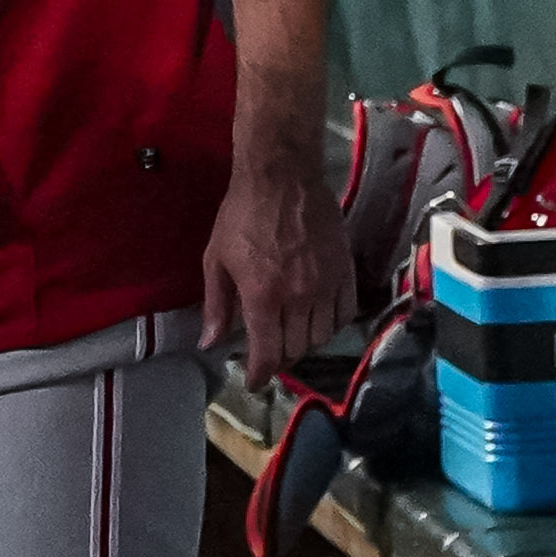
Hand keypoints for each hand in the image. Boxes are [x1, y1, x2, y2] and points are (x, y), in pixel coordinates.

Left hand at [203, 138, 349, 387]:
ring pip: (322, 336)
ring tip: (291, 336)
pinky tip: (318, 320)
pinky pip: (345, 313)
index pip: (268, 353)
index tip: (254, 381)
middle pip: (296, 348)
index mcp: (263, 296)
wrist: (282, 175)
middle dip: (279, 358)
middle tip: (268, 353)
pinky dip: (332, 325)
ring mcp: (326, 285)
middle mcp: (299, 297)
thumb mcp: (216, 259)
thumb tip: (210, 344)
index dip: (260, 374)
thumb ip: (215, 305)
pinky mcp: (345, 270)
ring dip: (304, 343)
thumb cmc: (241, 215)